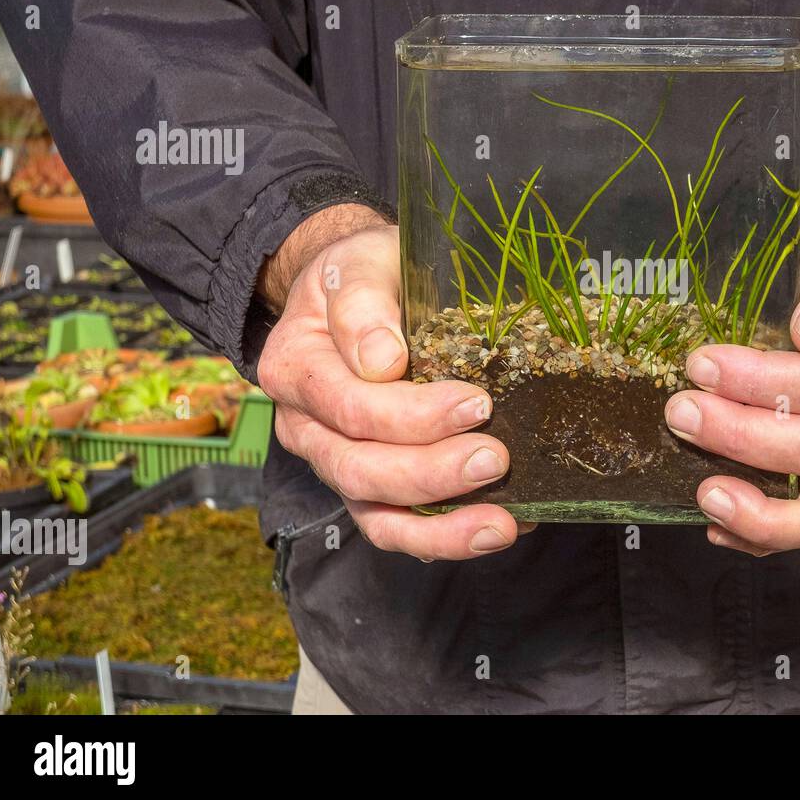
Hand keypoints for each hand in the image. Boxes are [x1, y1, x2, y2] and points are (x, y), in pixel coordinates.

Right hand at [256, 205, 525, 560]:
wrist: (358, 290)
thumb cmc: (364, 273)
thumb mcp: (359, 263)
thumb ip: (362, 302)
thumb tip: (381, 359)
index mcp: (295, 370)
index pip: (350, 407)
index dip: (412, 415)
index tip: (477, 404)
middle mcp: (306, 428)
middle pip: (360, 470)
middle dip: (431, 474)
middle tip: (496, 459)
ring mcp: (336, 463)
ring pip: (376, 517)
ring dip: (441, 528)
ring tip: (502, 526)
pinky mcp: (370, 488)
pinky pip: (399, 528)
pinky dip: (447, 535)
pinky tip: (504, 526)